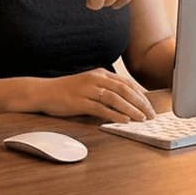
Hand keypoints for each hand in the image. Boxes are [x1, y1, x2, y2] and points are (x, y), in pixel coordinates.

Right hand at [38, 68, 155, 122]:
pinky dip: (115, 115)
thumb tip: (127, 102)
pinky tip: (124, 121)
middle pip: (124, 89)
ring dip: (131, 109)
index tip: (151, 106)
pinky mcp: (79, 101)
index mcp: (99, 73)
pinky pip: (101, 108)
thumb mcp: (89, 84)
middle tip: (151, 115)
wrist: (43, 92)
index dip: (141, 94)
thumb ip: (106, 89)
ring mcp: (86, 90)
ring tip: (142, 119)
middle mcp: (94, 79)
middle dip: (141, 103)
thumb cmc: (67, 90)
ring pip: (115, 98)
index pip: (126, 83)